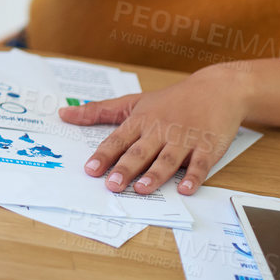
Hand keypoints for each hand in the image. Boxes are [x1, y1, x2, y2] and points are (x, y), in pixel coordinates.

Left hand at [57, 66, 249, 194]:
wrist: (216, 90)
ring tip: (142, 188)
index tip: (90, 169)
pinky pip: (200, 164)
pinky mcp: (207, 146)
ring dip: (155, 174)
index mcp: (142, 120)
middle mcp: (161, 130)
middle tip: (112, 185)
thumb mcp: (133, 101)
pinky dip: (194, 177)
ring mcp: (184, 139)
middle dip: (126, 168)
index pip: (118, 139)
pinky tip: (185, 189)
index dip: (104, 155)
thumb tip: (63, 113)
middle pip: (141, 151)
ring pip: (168, 159)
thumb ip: (98, 111)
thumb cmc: (171, 100)